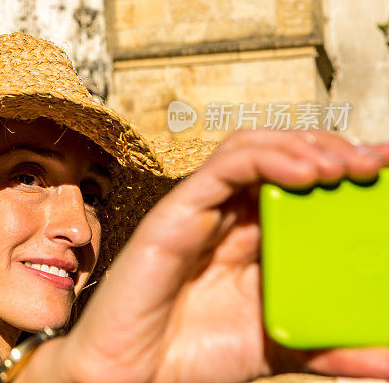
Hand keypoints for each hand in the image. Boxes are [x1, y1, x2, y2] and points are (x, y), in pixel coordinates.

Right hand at [46, 129, 388, 382]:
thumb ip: (332, 348)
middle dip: (330, 148)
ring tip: (342, 166)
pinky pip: (223, 166)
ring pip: (251, 148)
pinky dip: (266, 157)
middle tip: (373, 162)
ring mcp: (203, 210)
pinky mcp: (179, 210)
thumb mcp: (283, 347)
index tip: (384, 168)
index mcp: (254, 240)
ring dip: (301, 145)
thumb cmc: (195, 355)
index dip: (342, 167)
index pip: (300, 183)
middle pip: (280, 155)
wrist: (140, 374)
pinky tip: (305, 172)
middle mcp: (230, 217)